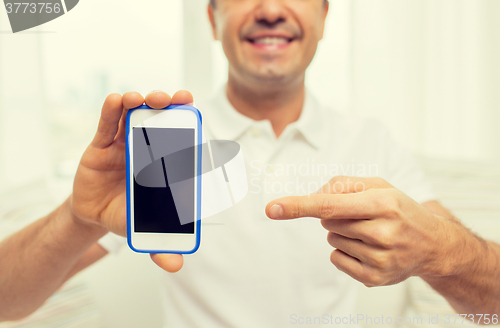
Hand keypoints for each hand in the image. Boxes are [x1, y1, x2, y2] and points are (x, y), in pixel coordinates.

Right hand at [70, 90, 192, 272]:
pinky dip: (112, 111)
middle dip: (167, 105)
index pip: (177, 137)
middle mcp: (146, 148)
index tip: (194, 109)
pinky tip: (116, 100)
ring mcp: (123, 144)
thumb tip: (175, 266)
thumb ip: (160, 243)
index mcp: (161, 163)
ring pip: (133, 116)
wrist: (93, 216)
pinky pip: (107, 124)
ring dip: (140, 102)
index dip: (186, 121)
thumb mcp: (143, 228)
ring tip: (143, 99)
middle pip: (157, 119)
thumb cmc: (125, 214)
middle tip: (173, 100)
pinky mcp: (101, 145)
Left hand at [265, 176, 457, 286]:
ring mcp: (379, 258)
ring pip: (331, 239)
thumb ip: (344, 185)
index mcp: (383, 203)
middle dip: (336, 215)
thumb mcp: (379, 186)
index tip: (272, 208)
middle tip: (363, 215)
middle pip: (327, 221)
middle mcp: (382, 232)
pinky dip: (344, 251)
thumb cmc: (399, 209)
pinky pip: (335, 258)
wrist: (432, 245)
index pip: (329, 204)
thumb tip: (314, 197)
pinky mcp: (374, 278)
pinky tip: (367, 248)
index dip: (298, 205)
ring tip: (371, 232)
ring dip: (342, 232)